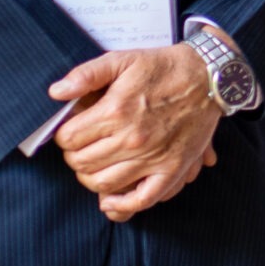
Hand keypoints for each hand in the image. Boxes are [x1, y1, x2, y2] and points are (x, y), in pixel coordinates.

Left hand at [50, 43, 223, 221]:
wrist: (208, 76)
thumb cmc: (163, 67)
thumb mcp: (122, 59)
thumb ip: (86, 74)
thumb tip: (56, 93)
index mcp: (116, 110)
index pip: (68, 139)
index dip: (63, 136)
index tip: (70, 131)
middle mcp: (132, 138)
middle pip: (82, 163)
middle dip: (74, 156)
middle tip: (81, 147)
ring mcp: (153, 157)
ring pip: (103, 183)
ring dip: (90, 178)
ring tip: (95, 165)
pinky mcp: (172, 169)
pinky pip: (142, 199)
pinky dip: (122, 205)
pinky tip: (110, 200)